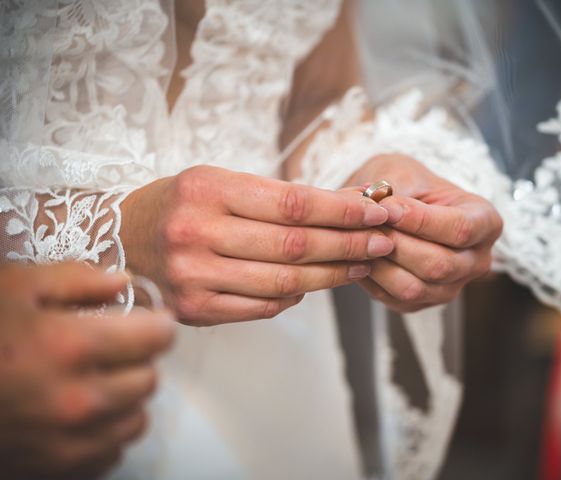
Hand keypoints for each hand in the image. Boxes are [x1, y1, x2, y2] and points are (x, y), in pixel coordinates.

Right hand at [0, 263, 174, 479]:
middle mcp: (78, 402)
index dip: (158, 324)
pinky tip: (81, 415)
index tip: (150, 320)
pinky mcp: (53, 471)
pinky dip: (105, 434)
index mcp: (72, 347)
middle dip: (140, 360)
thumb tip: (124, 284)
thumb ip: (77, 280)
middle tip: (117, 349)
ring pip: (135, 421)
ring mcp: (66, 444)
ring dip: (127, 398)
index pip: (156, 338)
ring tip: (100, 381)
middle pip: (149, 380)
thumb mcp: (15, 286)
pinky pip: (108, 455)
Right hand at [121, 166, 392, 324]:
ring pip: (283, 283)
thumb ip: (276, 197)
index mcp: (207, 190)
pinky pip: (261, 308)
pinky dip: (294, 299)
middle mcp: (196, 234)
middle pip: (294, 246)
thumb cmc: (180, 204)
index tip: (377, 211)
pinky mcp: (192, 310)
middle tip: (383, 241)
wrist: (118, 238)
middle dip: (348, 244)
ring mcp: (192, 277)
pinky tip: (314, 287)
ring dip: (331, 276)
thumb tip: (345, 208)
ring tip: (362, 264)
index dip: (342, 210)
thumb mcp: (219, 182)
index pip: (293, 203)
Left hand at [350, 155, 502, 311]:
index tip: (387, 207)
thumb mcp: (406, 174)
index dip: (421, 221)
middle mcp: (476, 260)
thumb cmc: (408, 184)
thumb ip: (396, 192)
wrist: (394, 204)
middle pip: (440, 265)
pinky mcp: (422, 303)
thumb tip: (379, 209)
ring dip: (381, 263)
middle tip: (366, 224)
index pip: (460, 228)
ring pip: (415, 287)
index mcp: (485, 222)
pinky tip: (358, 256)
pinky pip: (394, 298)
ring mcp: (451, 286)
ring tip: (359, 239)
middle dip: (397, 244)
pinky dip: (372, 278)